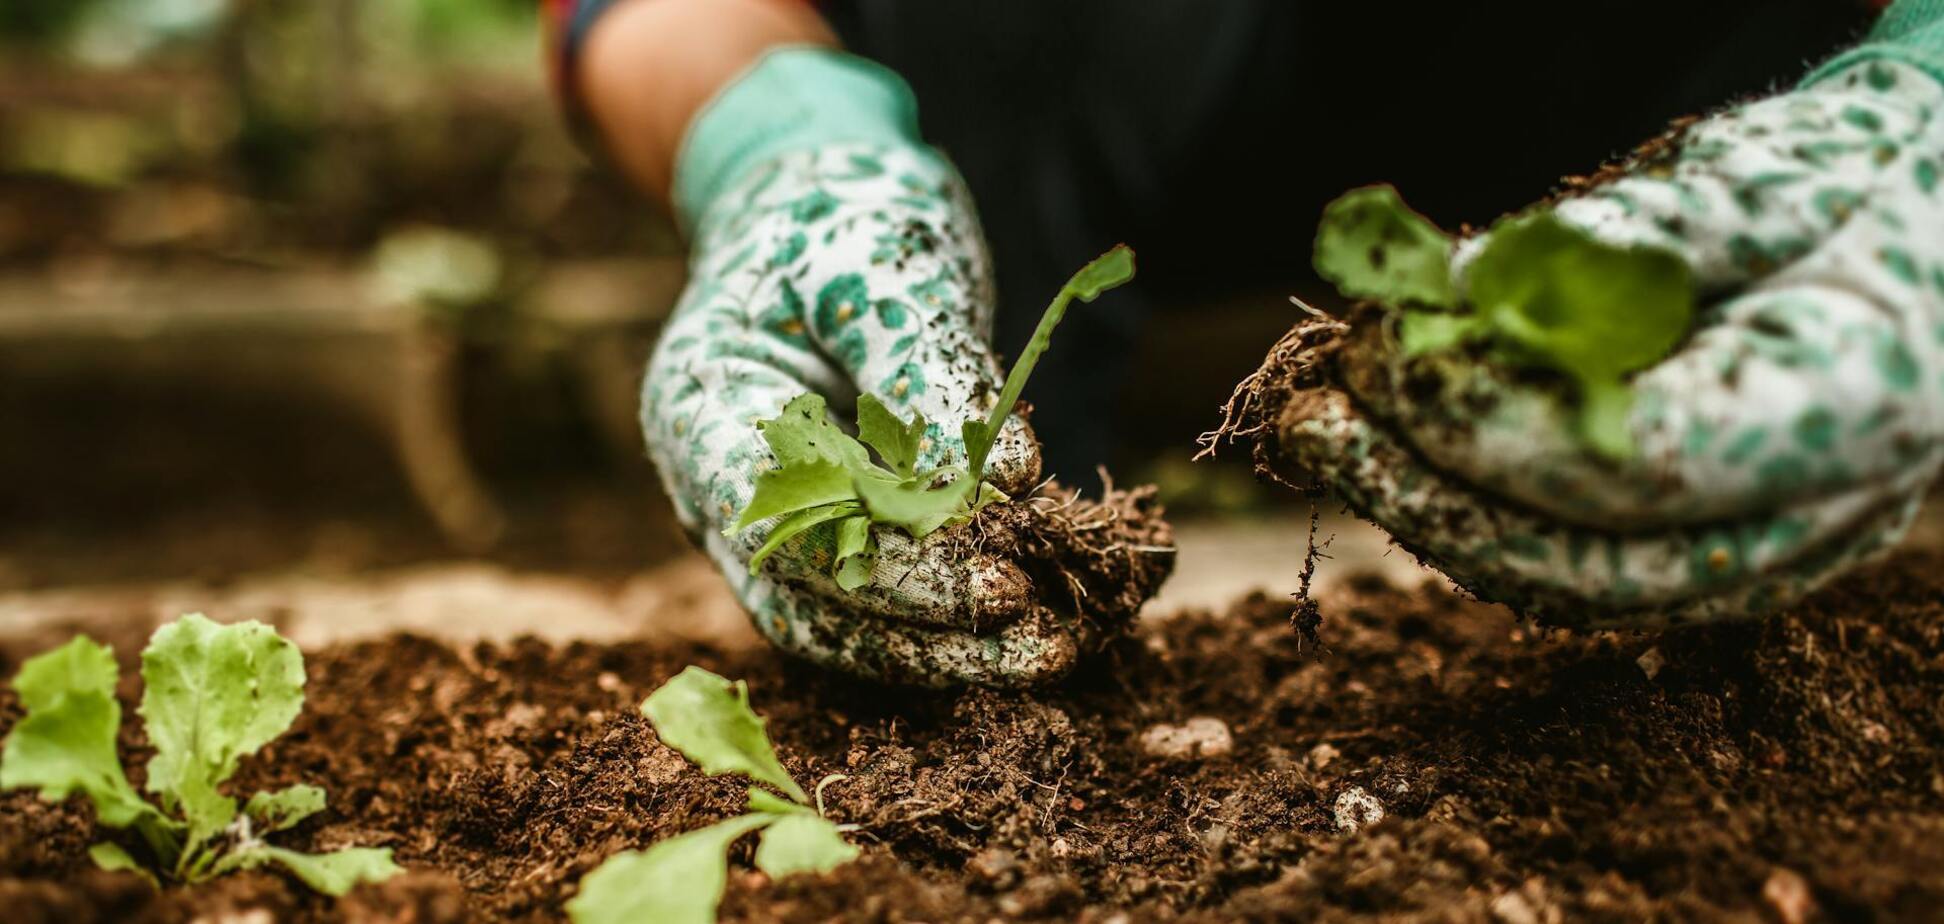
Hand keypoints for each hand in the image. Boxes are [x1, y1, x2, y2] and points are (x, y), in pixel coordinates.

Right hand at [642, 52, 1102, 685]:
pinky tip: (1035, 624)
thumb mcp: (885, 264)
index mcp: (700, 411)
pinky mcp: (829, 525)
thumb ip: (930, 372)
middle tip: (1046, 643)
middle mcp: (718, 485)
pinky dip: (951, 620)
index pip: (788, 531)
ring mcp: (767, 517)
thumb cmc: (839, 215)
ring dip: (944, 651)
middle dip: (930, 631)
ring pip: (844, 622)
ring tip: (1052, 654)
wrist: (815, 198)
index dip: (892, 574)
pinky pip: (880, 597)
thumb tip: (1008, 485)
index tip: (998, 584)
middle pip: (811, 600)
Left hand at [1269, 54, 1943, 624]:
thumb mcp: (1760, 176)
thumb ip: (1622, 243)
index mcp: (1851, 410)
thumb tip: (1458, 289)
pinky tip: (1397, 454)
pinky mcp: (1716, 552)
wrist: (1932, 228)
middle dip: (1427, 493)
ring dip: (1434, 513)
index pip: (1636, 465)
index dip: (1487, 421)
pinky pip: (1581, 562)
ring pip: (1573, 584)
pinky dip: (1479, 512)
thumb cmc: (1861, 183)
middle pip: (1588, 561)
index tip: (1377, 355)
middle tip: (1310, 419)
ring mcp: (1771, 552)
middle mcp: (1818, 515)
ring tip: (1330, 434)